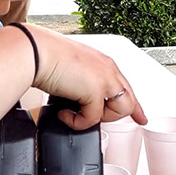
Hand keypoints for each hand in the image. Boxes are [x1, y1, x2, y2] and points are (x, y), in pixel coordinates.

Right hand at [28, 25, 147, 129]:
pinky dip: (77, 122)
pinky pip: (93, 119)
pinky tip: (64, 114)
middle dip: (112, 116)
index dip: (135, 106)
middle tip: (88, 118)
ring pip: (119, 111)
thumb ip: (82, 84)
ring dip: (96, 118)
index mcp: (103, 63)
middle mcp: (108, 69)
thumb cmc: (44, 57)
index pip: (125, 87)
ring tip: (76, 112)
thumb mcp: (71, 71)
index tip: (141, 118)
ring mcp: (105, 79)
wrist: (35, 52)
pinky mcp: (96, 91)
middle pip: (128, 101)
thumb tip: (77, 101)